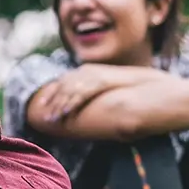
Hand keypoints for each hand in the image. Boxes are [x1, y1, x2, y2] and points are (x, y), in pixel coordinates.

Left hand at [39, 64, 161, 121]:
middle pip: (63, 86)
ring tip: (53, 118)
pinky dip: (72, 103)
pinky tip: (65, 112)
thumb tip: (82, 106)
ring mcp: (94, 74)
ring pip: (70, 90)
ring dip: (59, 105)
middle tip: (44, 116)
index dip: (52, 92)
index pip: (63, 81)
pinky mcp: (100, 80)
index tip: (42, 104)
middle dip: (52, 101)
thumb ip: (92, 93)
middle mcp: (87, 70)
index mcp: (87, 70)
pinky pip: (82, 93)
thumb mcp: (104, 89)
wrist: (146, 82)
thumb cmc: (126, 88)